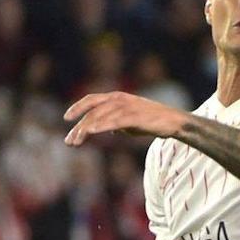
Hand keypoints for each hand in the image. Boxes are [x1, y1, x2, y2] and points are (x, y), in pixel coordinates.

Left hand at [63, 92, 187, 145]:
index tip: (66, 118)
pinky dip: (102, 126)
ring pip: (100, 117)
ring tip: (76, 142)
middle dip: (78, 126)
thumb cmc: (152, 121)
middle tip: (69, 141)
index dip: (78, 107)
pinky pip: (114, 121)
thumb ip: (117, 122)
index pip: (92, 100)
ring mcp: (127, 107)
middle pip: (92, 111)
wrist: (173, 121)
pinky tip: (92, 132)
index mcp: (117, 97)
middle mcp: (120, 99)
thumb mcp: (130, 121)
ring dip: (85, 130)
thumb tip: (108, 129)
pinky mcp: (134, 116)